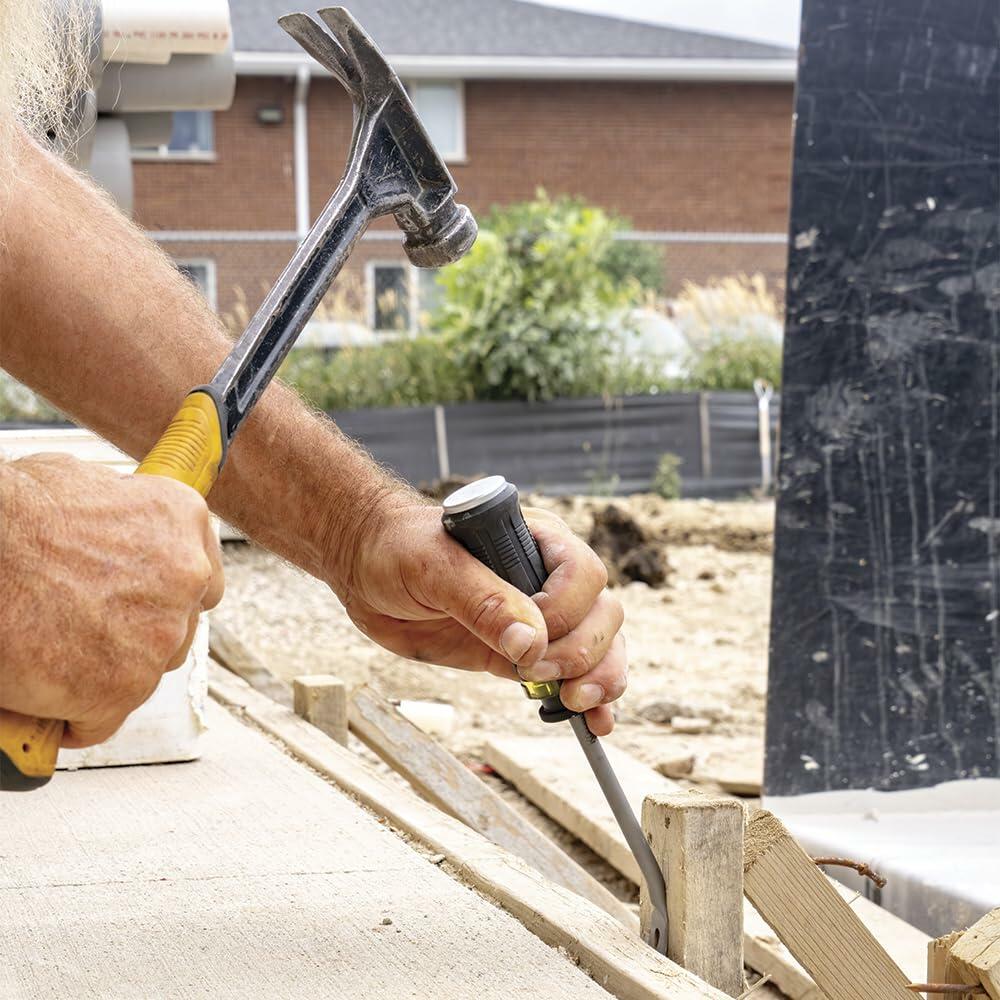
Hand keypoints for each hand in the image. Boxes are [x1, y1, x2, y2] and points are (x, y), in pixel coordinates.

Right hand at [0, 454, 223, 746]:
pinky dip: (68, 716)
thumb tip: (114, 536)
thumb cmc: (12, 511)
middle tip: (79, 633)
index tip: (135, 608)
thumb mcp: (85, 483)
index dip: (164, 599)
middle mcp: (187, 577)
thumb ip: (122, 517)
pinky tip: (38, 697)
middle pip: (174, 631)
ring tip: (50, 656)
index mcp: (182, 519)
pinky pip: (99, 719)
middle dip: (133, 637)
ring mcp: (159, 635)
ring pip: (141, 675)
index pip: (200, 579)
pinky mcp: (121, 687)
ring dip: (102, 675)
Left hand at [339, 500, 625, 734]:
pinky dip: (589, 700)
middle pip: (603, 614)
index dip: (566, 611)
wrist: (367, 567)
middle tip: (538, 673)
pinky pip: (569, 674)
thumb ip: (483, 601)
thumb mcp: (434, 568)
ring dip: (600, 678)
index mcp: (537, 541)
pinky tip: (594, 724)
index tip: (529, 636)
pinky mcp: (521, 652)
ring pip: (600, 646)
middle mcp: (548, 577)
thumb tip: (532, 643)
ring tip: (577, 706)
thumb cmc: (399, 547)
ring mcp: (539, 617)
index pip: (583, 575)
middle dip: (584, 652)